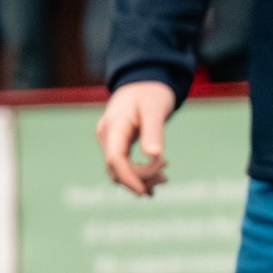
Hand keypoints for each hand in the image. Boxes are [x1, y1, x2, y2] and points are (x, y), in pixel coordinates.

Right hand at [98, 78, 173, 196]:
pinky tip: (155, 180)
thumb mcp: (155, 108)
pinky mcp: (116, 144)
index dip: (128, 177)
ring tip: (165, 178)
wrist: (143, 80)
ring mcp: (109, 140)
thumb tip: (154, 155)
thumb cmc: (151, 92)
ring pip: (118, 170)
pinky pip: (122, 165)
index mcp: (114, 125)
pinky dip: (138, 175)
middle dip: (140, 179)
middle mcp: (107, 135)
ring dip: (140, 179)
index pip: (114, 158)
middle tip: (166, 177)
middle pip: (116, 168)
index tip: (144, 192)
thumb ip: (154, 131)